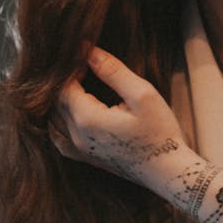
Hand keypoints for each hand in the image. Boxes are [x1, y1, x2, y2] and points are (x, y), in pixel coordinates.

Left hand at [50, 46, 186, 190]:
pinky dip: (57, 121)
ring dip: (60, 99)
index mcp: (87, 119)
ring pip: (53, 118)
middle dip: (65, 80)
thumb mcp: (142, 94)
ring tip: (78, 84)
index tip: (84, 54)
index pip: (63, 85)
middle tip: (82, 65)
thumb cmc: (160, 133)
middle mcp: (76, 136)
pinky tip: (68, 111)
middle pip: (55, 101)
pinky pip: (58, 138)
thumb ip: (113, 71)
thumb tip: (88, 50)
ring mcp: (79, 150)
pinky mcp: (85, 158)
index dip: (70, 67)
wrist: (168, 171)